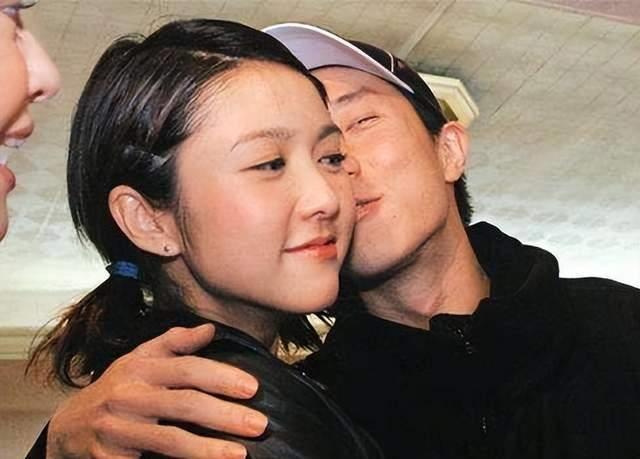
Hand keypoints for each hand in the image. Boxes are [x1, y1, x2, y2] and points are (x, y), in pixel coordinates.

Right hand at [46, 324, 266, 458]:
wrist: (68, 427)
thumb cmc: (115, 388)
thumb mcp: (138, 358)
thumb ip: (175, 342)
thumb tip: (211, 329)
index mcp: (140, 369)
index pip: (187, 369)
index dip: (221, 377)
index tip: (253, 388)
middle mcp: (128, 397)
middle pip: (184, 404)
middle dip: (225, 415)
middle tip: (259, 424)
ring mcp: (118, 430)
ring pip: (169, 440)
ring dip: (208, 449)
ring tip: (240, 454)